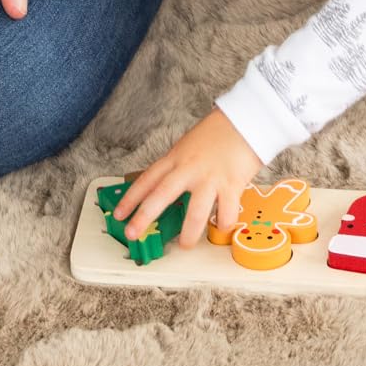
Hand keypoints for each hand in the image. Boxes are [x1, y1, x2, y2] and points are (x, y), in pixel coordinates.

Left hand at [111, 108, 262, 248]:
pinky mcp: (232, 184)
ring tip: (185, 245)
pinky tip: (222, 225)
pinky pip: (225, 213)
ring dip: (189, 234)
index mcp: (177, 157)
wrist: (247, 119)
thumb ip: (178, 166)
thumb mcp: (189, 145)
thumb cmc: (219, 132)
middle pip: (162, 194)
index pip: (148, 179)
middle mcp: (190, 168)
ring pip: (195, 212)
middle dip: (144, 216)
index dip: (131, 198)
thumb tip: (165, 189)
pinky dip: (223, 223)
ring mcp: (210, 177)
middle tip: (131, 233)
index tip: (119, 214)